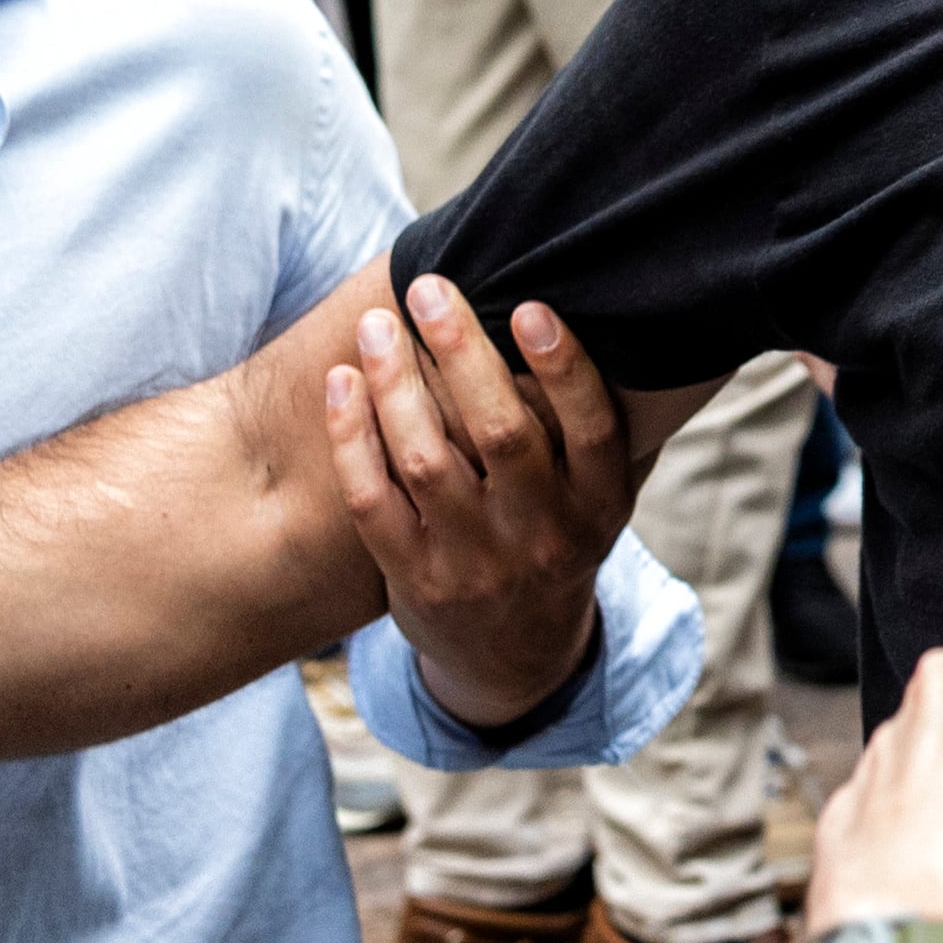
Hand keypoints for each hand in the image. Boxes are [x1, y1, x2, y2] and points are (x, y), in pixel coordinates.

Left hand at [325, 273, 645, 728]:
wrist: (517, 655)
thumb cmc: (555, 536)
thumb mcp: (594, 496)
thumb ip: (589, 424)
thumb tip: (581, 306)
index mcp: (599, 507)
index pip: (591, 431)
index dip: (563, 369)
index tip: (530, 306)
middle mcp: (542, 537)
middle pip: (501, 435)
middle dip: (462, 352)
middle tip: (428, 287)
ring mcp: (475, 563)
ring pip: (426, 462)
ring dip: (396, 384)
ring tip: (377, 325)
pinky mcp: (414, 579)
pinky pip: (372, 500)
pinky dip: (351, 437)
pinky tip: (342, 382)